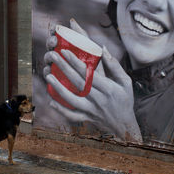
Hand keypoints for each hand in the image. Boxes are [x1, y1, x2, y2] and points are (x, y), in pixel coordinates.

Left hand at [43, 19, 141, 141]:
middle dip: (64, 68)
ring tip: (48, 76)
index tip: (65, 51)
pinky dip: (61, 110)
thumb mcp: (125, 81)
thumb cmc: (124, 99)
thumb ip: (114, 65)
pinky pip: (72, 115)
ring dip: (58, 88)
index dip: (76, 62)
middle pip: (78, 83)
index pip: (90, 74)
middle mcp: (99, 100)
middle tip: (52, 56)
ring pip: (72, 100)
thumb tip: (102, 48)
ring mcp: (91, 110)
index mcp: (109, 89)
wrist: (124, 126)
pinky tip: (51, 100)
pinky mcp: (86, 118)